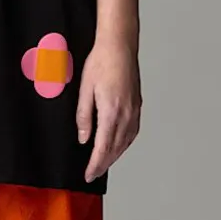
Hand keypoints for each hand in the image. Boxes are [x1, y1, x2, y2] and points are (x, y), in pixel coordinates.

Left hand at [75, 37, 141, 182]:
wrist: (119, 45)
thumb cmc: (101, 62)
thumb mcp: (85, 88)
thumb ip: (84, 115)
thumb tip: (83, 137)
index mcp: (111, 112)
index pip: (103, 148)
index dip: (95, 164)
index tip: (88, 174)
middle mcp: (126, 115)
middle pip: (115, 149)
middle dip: (104, 163)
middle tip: (93, 172)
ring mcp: (134, 110)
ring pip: (126, 142)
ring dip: (115, 155)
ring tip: (103, 162)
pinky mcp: (137, 105)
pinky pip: (132, 132)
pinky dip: (124, 143)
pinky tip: (119, 143)